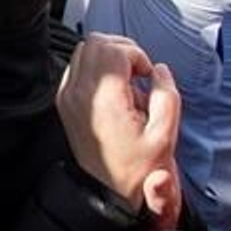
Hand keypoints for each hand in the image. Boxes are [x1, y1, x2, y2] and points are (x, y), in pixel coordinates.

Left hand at [58, 35, 181, 225]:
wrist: (106, 189)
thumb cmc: (136, 169)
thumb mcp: (164, 137)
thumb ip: (167, 98)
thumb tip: (160, 71)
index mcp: (105, 99)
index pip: (113, 49)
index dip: (137, 54)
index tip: (148, 74)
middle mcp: (80, 93)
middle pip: (95, 42)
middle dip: (123, 50)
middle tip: (139, 72)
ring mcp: (68, 95)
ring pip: (83, 50)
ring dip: (109, 57)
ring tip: (128, 81)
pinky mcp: (63, 100)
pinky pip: (76, 67)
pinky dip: (96, 68)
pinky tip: (113, 90)